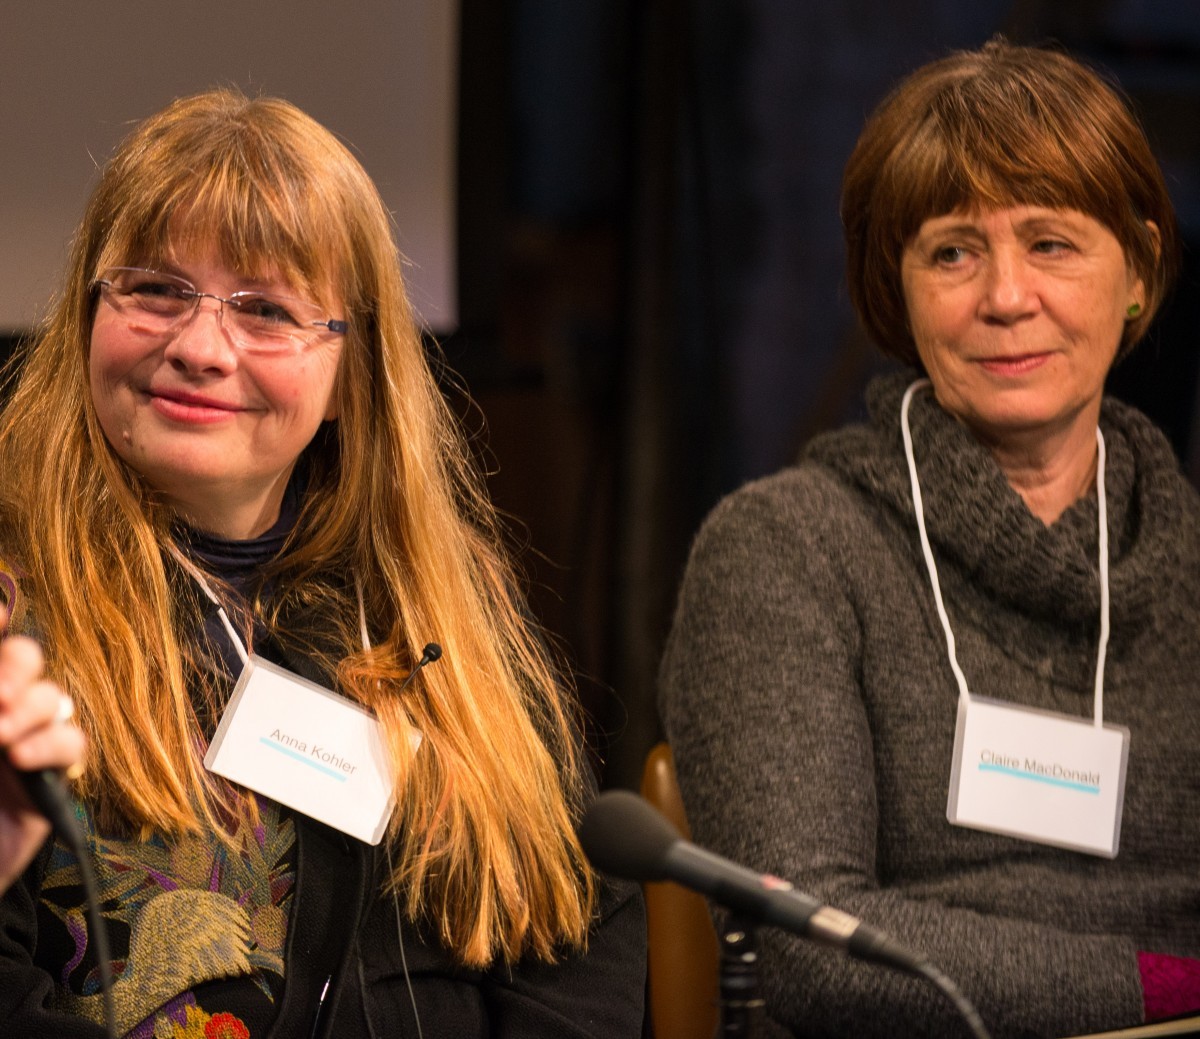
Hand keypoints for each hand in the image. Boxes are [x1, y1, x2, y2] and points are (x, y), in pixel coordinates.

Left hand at [0, 635, 85, 893]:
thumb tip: (0, 647)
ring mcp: (23, 743)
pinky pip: (73, 745)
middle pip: (27, 659)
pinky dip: (51, 744)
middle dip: (16, 665)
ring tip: (2, 736)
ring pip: (53, 698)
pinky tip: (22, 758)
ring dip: (31, 708)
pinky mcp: (49, 781)